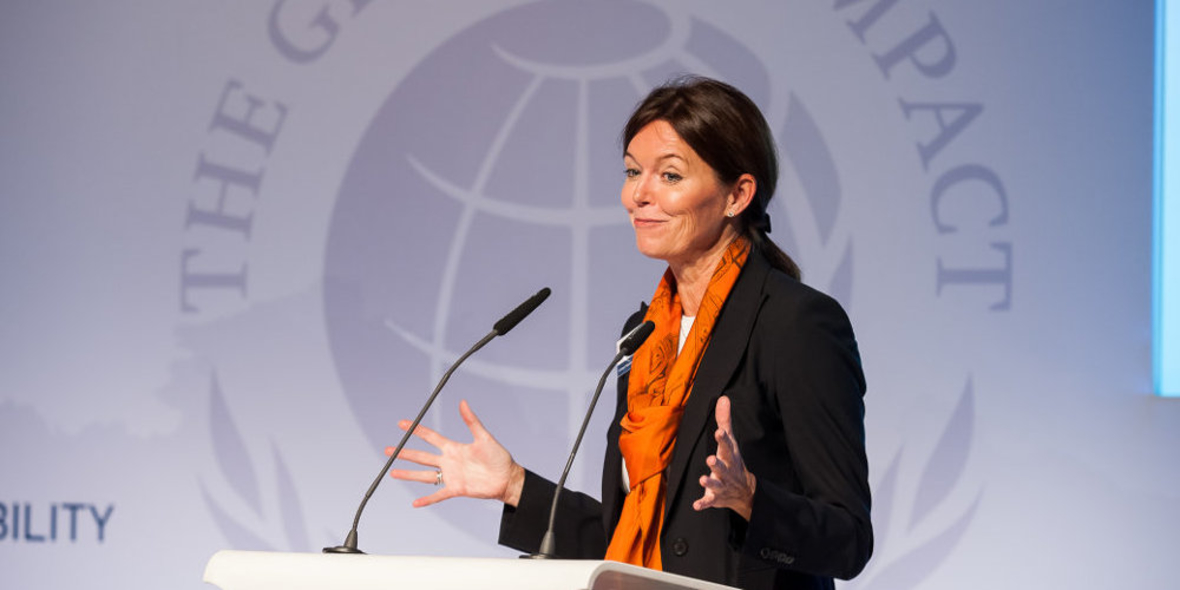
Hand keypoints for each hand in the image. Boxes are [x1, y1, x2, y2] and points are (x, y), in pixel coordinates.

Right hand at [386, 399, 525, 507]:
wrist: (507, 478)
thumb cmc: (498, 457)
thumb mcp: (484, 437)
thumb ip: (471, 421)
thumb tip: (463, 402)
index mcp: (453, 448)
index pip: (430, 437)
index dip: (416, 430)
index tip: (402, 424)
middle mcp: (448, 461)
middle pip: (421, 456)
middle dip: (404, 452)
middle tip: (388, 450)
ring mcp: (451, 476)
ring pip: (424, 475)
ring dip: (409, 474)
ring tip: (392, 472)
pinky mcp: (456, 489)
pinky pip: (438, 495)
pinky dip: (427, 499)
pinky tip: (415, 503)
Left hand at [693, 395, 756, 519]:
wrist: (745, 492)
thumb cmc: (733, 461)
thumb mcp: (730, 442)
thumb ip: (724, 421)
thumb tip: (723, 398)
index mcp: (730, 457)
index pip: (727, 447)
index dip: (723, 439)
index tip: (719, 432)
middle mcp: (727, 472)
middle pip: (723, 467)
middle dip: (717, 464)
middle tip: (710, 459)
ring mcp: (722, 486)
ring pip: (716, 485)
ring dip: (710, 483)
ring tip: (703, 479)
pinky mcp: (715, 498)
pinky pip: (709, 502)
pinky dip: (703, 504)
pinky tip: (696, 505)